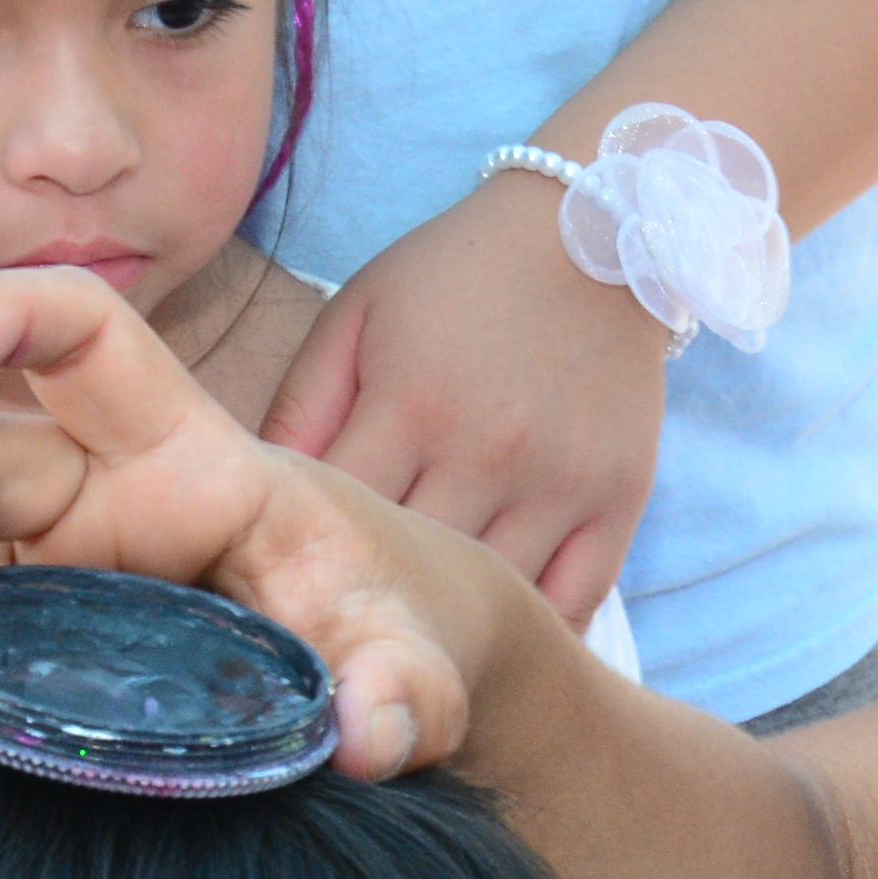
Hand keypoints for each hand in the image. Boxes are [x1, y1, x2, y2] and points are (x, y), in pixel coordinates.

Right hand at [0, 263, 501, 779]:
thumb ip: (409, 685)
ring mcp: (31, 564)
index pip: (83, 333)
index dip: (1, 313)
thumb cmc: (374, 621)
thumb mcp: (411, 649)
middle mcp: (84, 488)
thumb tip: (375, 738)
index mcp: (181, 450)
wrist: (359, 672)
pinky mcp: (3, 637)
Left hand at [269, 171, 672, 630]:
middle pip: (411, 577)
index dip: (302, 565)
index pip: (337, 526)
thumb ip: (300, 407)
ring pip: (492, 603)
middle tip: (341, 632)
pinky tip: (499, 637)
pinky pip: (576, 601)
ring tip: (412, 645)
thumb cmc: (456, 275)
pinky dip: (535, 629)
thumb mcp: (356, 316)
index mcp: (410, 407)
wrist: (595, 233)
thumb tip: (259, 501)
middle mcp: (488, 455)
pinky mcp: (618, 498)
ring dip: (450, 628)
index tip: (285, 587)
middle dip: (368, 607)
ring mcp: (559, 484)